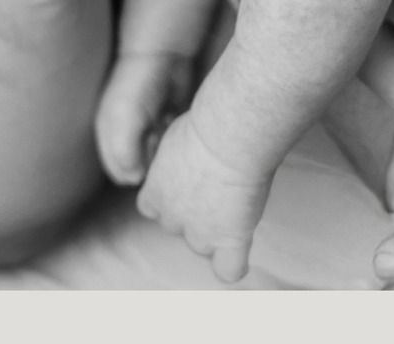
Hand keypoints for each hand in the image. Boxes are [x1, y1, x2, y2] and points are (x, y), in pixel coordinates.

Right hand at [94, 51, 197, 185]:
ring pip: (156, 157)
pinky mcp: (165, 122)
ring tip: (167, 135)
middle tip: (160, 147)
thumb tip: (135, 180)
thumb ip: (124, 153)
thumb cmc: (139, 85)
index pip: (119, 170)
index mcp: (109, 134)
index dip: (134, 173)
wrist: (164, 54)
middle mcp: (126, 134)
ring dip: (163, 154)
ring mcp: (146, 128)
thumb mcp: (125, 119)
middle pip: (140, 166)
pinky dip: (174, 144)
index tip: (150, 163)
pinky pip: (169, 145)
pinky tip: (176, 132)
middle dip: (151, 164)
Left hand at [136, 109, 271, 283]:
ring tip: (232, 202)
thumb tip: (186, 154)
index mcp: (154, 193)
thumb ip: (175, 157)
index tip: (186, 178)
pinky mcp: (229, 240)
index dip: (170, 195)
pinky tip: (240, 249)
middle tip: (214, 183)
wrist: (227, 136)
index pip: (152, 207)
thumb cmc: (205, 124)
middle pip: (177, 226)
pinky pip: (229, 269)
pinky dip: (234, 264)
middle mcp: (173, 218)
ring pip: (203, 245)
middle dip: (192, 211)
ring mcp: (201, 233)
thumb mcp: (176, 137)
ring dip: (214, 231)